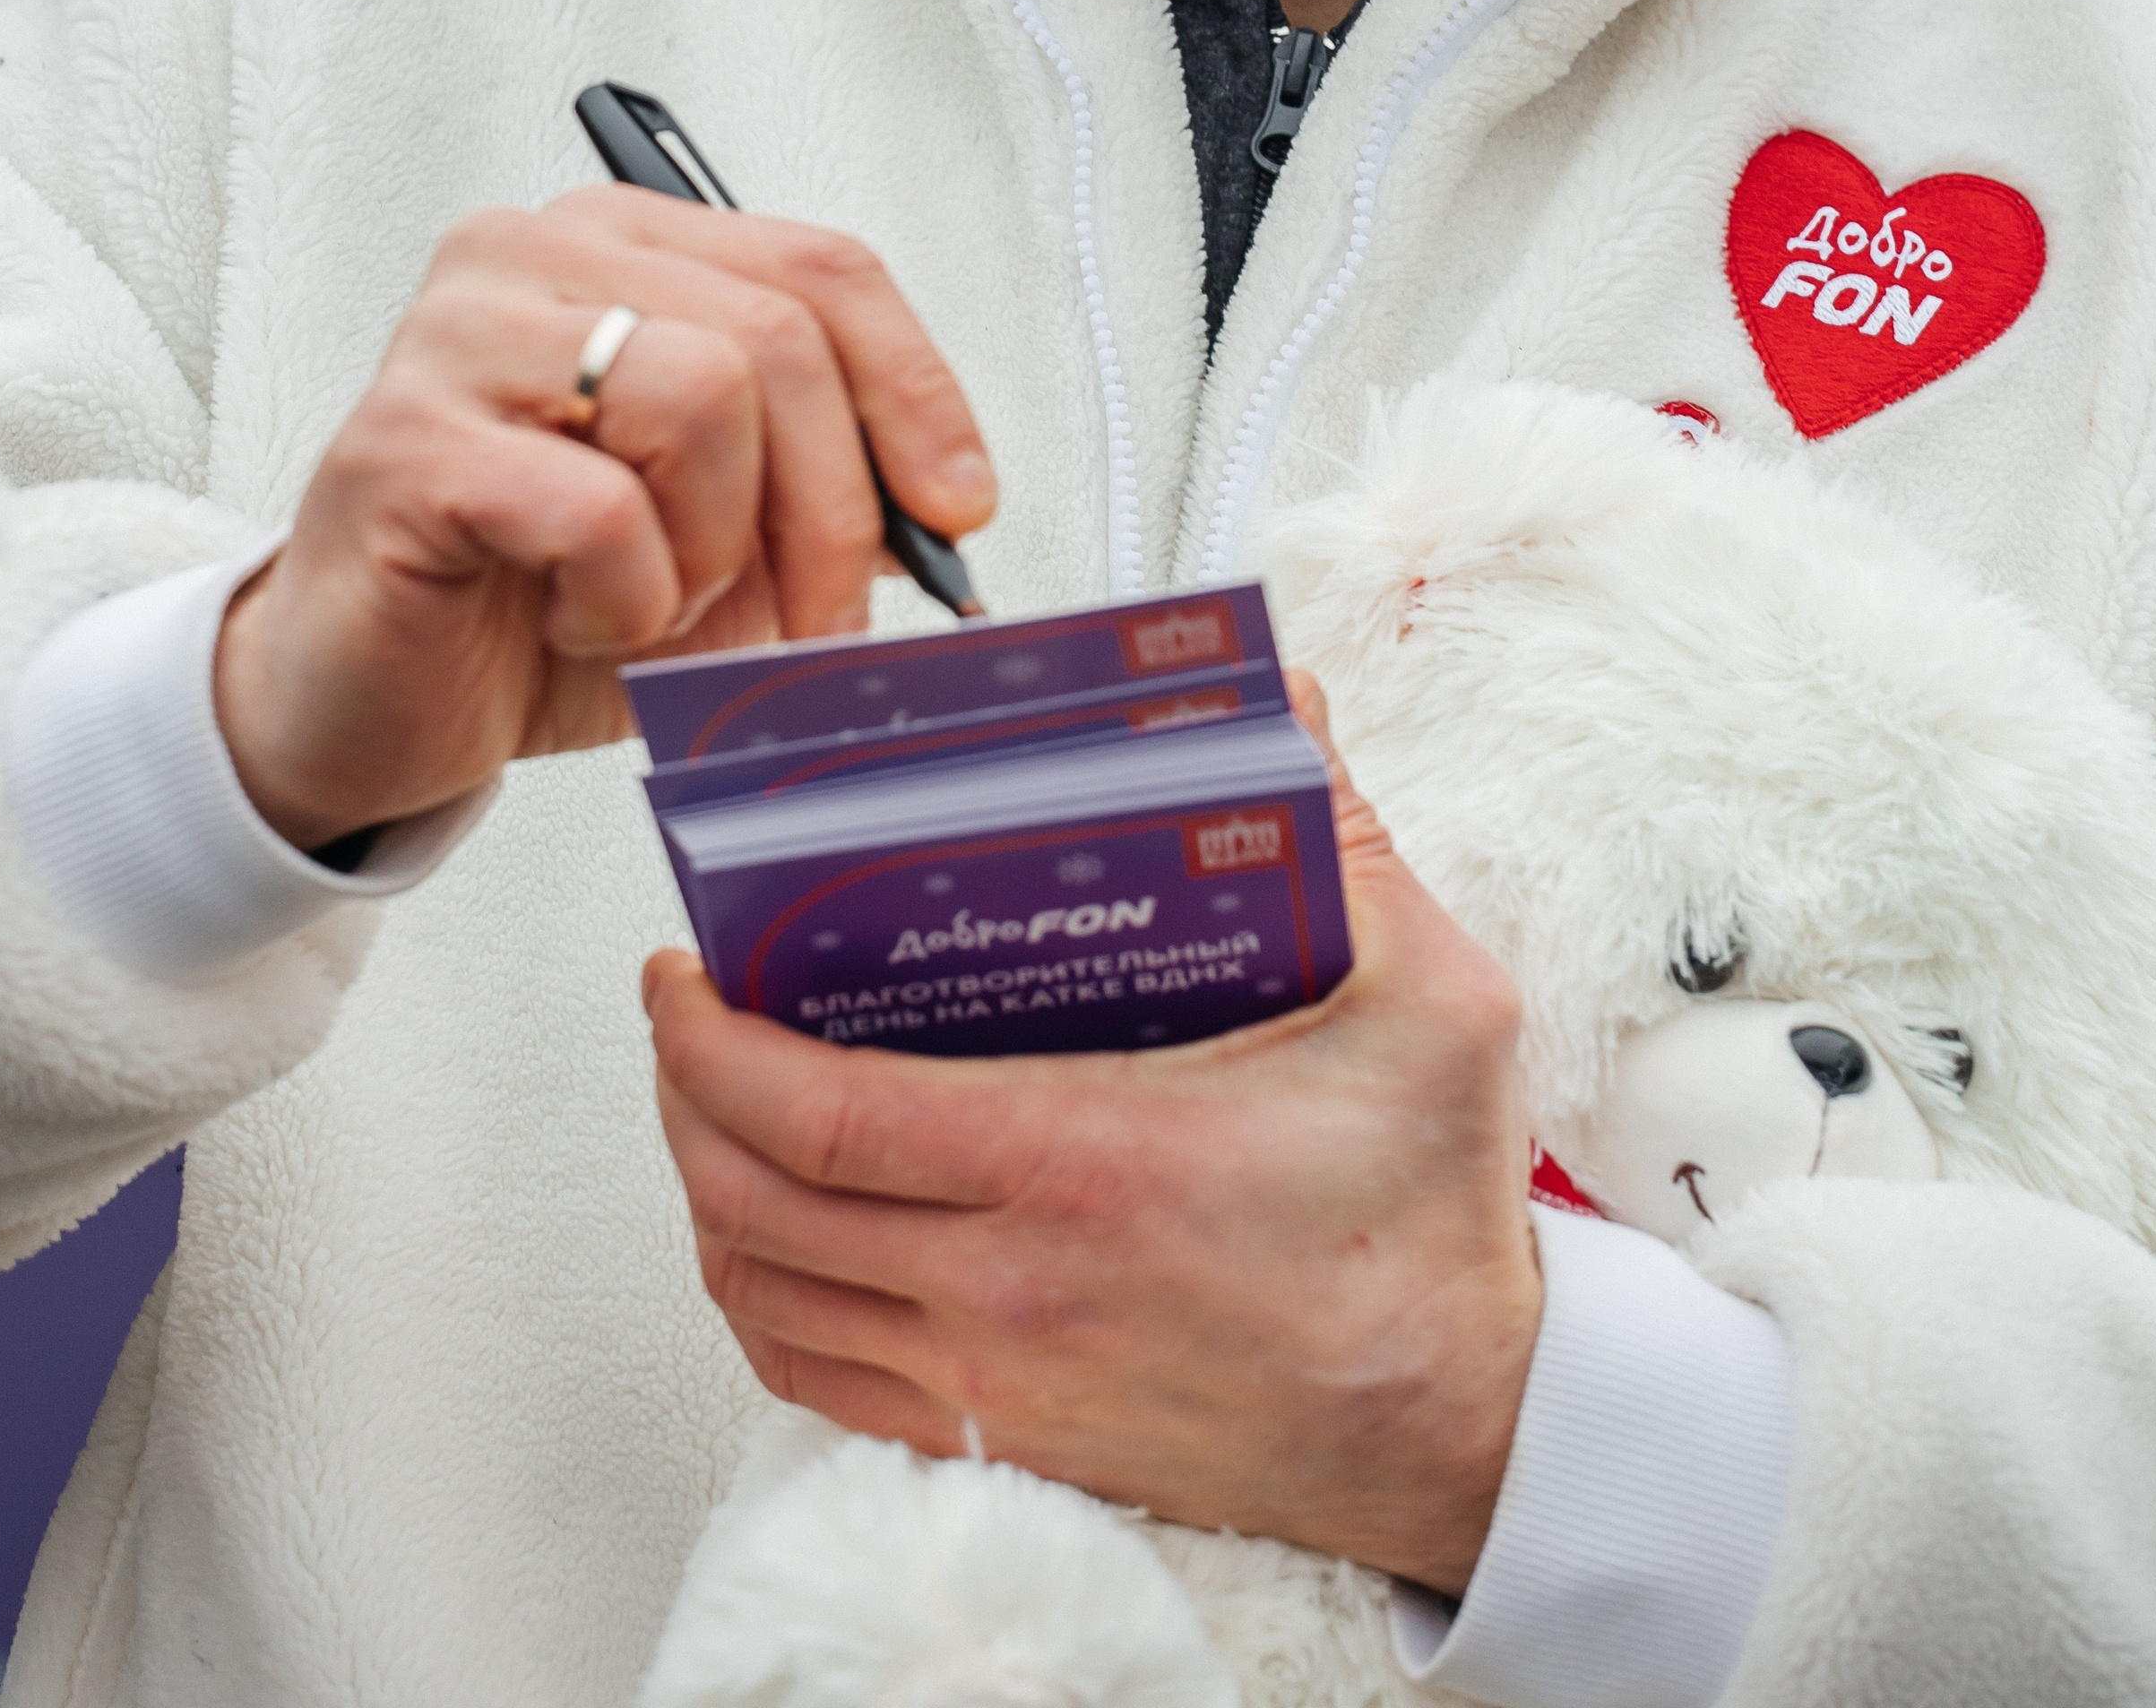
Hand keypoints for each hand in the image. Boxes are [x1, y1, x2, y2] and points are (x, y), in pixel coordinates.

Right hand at [215, 189, 994, 851]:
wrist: (360, 703)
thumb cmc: (527, 601)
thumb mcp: (717, 537)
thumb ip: (821, 492)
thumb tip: (944, 506)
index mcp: (621, 244)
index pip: (819, 268)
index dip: (914, 390)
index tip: (958, 505)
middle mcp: (534, 256)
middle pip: (778, 338)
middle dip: (833, 511)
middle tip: (816, 625)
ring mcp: (457, 335)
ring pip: (702, 397)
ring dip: (715, 552)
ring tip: (654, 609)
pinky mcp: (405, 442)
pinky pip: (600, 510)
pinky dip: (626, 600)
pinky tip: (574, 621)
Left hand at [647, 683, 1540, 1593]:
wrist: (1476, 1434)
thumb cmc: (1433, 1229)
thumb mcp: (1428, 1000)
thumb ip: (1345, 838)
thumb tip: (1285, 707)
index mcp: (1076, 1162)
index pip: (809, 1109)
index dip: (704, 1039)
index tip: (679, 972)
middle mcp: (1009, 1289)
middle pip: (751, 1201)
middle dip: (681, 1099)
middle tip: (683, 1020)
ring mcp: (1002, 1385)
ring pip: (769, 1301)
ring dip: (709, 1200)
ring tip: (713, 1115)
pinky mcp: (1017, 1449)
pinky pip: (825, 1390)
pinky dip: (768, 1308)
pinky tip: (781, 1245)